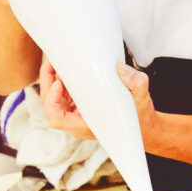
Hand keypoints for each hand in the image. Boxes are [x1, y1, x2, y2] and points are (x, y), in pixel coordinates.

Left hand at [39, 61, 159, 140]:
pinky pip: (62, 98)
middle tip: (53, 64)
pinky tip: (67, 71)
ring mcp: (77, 117)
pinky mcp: (80, 109)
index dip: (52, 100)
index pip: (57, 119)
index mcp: (88, 125)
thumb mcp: (142, 98)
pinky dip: (61, 84)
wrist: (144, 126)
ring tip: (59, 64)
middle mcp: (78, 123)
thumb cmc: (140, 116)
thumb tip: (120, 68)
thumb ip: (136, 83)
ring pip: (54, 101)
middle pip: (51, 107)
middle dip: (47, 84)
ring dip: (53, 82)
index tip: (58, 82)